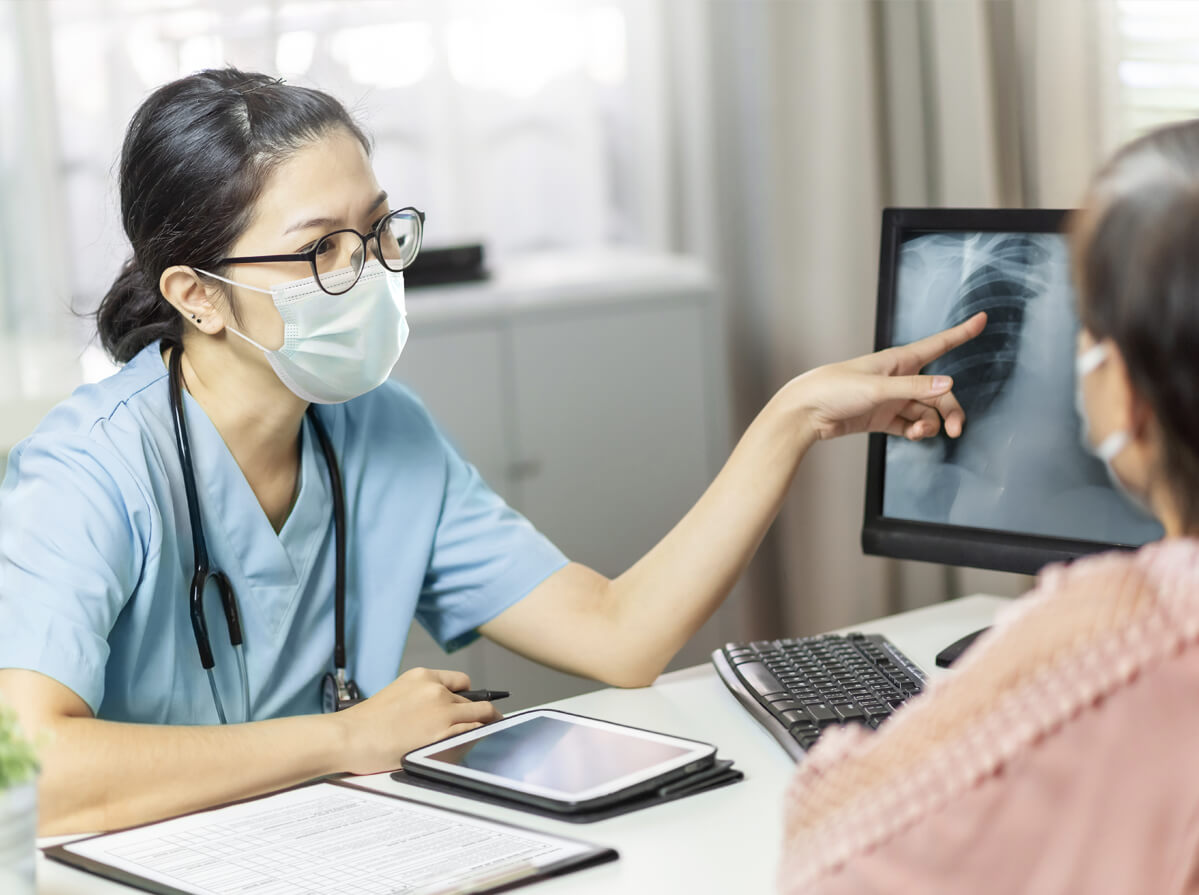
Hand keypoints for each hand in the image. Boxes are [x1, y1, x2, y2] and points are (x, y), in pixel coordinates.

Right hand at [333, 667, 501, 775]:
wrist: (350, 737)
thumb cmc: (366, 723)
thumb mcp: (397, 693)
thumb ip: (422, 697)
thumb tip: (441, 710)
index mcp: (423, 676)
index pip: (462, 682)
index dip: (469, 696)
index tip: (473, 705)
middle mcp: (436, 690)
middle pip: (474, 700)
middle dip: (481, 713)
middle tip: (490, 721)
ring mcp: (442, 712)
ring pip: (480, 716)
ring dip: (485, 725)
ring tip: (489, 733)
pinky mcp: (442, 735)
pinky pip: (474, 733)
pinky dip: (479, 737)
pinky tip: (477, 743)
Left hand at [788, 312, 986, 441]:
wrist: (806, 412)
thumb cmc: (835, 389)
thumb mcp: (877, 388)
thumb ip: (913, 389)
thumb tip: (947, 385)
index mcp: (899, 361)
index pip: (938, 344)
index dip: (961, 333)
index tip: (982, 319)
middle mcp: (899, 378)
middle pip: (938, 392)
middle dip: (950, 410)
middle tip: (955, 429)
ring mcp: (892, 399)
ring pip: (926, 411)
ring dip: (930, 424)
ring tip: (920, 433)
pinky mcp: (882, 418)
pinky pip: (910, 424)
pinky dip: (917, 431)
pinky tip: (914, 435)